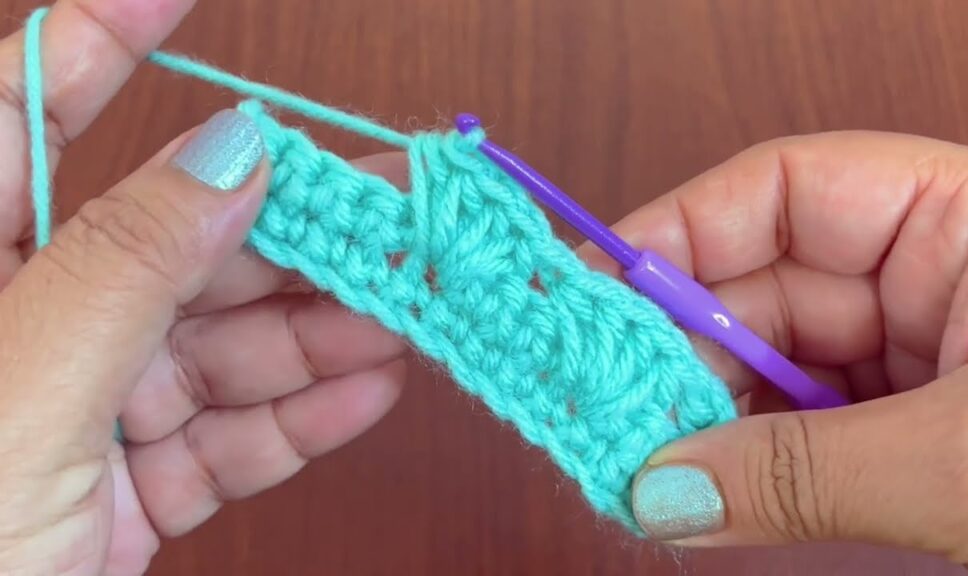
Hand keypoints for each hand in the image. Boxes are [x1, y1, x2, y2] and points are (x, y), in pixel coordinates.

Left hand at [0, 2, 405, 574]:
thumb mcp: (21, 386)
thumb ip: (129, 262)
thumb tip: (233, 146)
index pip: (23, 110)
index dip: (101, 36)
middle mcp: (19, 317)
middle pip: (172, 239)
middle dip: (288, 227)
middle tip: (391, 211)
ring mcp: (76, 404)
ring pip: (217, 342)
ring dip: (319, 328)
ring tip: (413, 309)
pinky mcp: (118, 487)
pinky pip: (223, 433)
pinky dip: (300, 415)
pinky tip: (372, 386)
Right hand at [579, 132, 967, 573]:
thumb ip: (811, 472)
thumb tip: (662, 491)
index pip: (791, 189)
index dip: (682, 231)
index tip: (593, 288)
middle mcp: (939, 278)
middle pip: (763, 287)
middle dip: (677, 347)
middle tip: (598, 402)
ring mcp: (926, 362)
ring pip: (772, 370)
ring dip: (701, 417)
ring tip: (634, 461)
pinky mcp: (914, 439)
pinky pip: (803, 436)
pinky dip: (745, 466)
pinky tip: (696, 491)